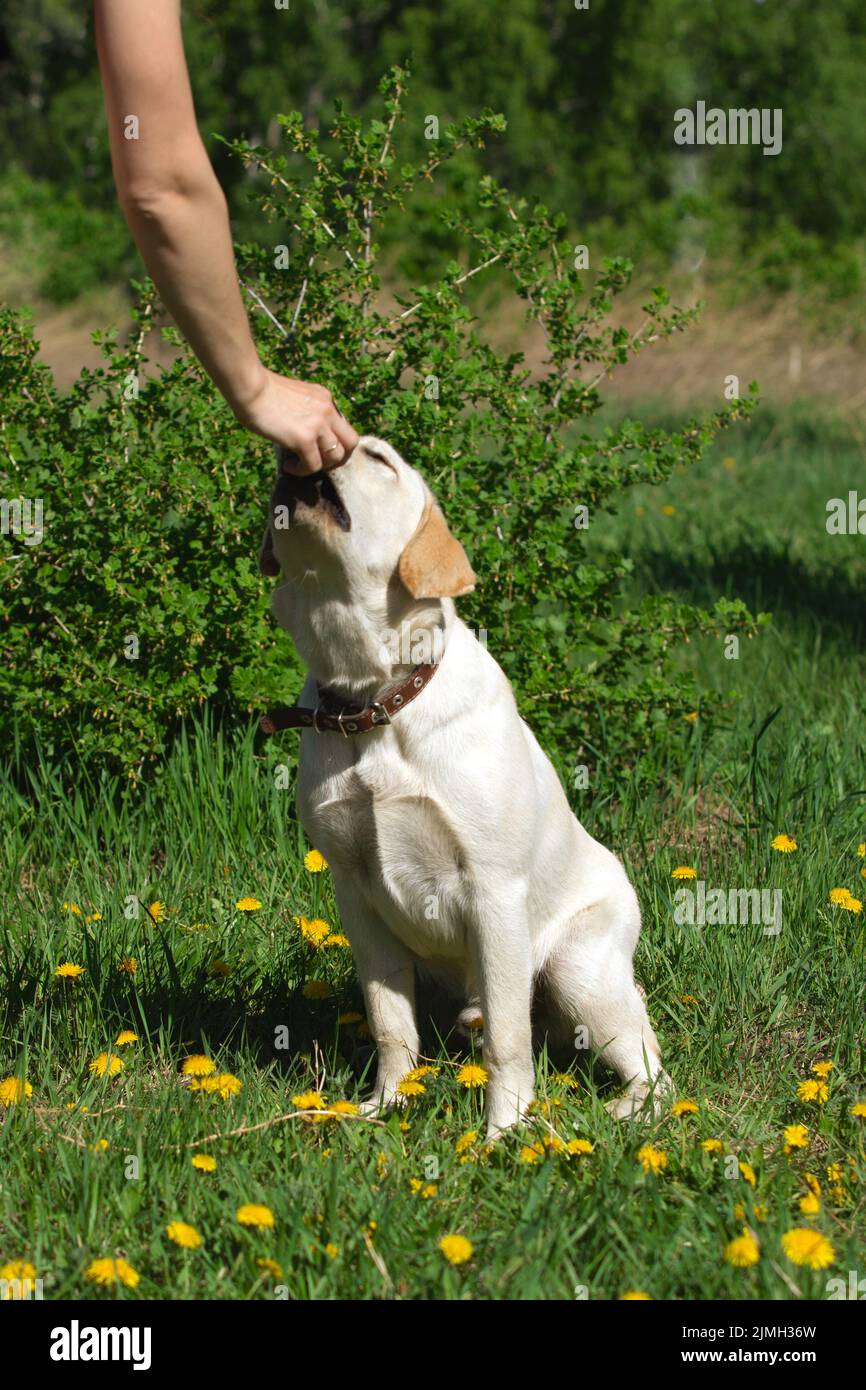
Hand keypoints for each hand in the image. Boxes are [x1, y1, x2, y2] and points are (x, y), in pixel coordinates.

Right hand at [232, 368, 358, 473]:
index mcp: (324, 398)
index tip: (316, 448)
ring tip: (299, 464)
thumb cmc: (260, 391)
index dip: (332, 441)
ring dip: (320, 465)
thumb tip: (302, 437)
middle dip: (338, 458)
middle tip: (318, 462)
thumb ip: (305, 413)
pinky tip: (288, 466)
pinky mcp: (305, 438)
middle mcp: (327, 410)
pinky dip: (302, 470)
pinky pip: (313, 465)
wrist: (249, 387)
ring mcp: (319, 424)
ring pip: (336, 456)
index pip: (342, 426)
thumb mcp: (294, 398)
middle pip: (351, 442)